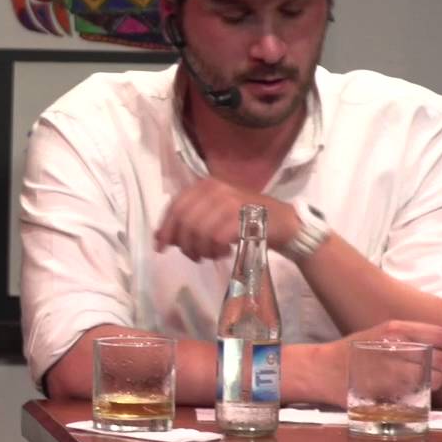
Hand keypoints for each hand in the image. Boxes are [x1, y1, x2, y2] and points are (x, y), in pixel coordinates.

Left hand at [154, 178, 296, 260]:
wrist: (283, 223)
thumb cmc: (245, 220)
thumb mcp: (213, 215)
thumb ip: (188, 221)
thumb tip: (158, 237)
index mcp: (204, 185)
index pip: (175, 206)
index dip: (166, 229)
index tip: (161, 248)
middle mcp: (215, 188)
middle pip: (185, 220)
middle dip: (184, 244)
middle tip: (194, 256)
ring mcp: (230, 201)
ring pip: (199, 231)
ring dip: (202, 249)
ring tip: (211, 255)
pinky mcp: (243, 216)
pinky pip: (217, 238)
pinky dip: (216, 250)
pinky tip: (225, 252)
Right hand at [306, 320, 441, 406]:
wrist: (322, 369)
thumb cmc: (351, 353)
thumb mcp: (378, 335)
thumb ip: (407, 339)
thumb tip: (437, 348)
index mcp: (396, 329)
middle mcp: (397, 345)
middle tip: (437, 373)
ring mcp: (393, 368)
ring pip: (434, 379)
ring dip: (434, 383)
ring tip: (422, 383)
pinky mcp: (389, 388)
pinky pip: (417, 392)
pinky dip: (419, 393)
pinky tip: (407, 390)